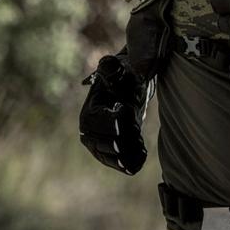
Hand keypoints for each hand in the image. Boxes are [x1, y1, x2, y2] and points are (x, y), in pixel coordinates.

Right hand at [79, 52, 151, 174]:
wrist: (129, 92)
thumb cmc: (123, 78)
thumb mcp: (119, 71)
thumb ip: (112, 69)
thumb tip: (108, 64)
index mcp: (88, 114)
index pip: (101, 125)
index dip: (117, 121)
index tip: (128, 110)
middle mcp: (88, 133)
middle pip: (108, 145)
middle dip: (125, 139)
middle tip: (137, 130)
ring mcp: (97, 146)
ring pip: (114, 158)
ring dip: (129, 153)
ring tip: (141, 144)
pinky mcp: (108, 155)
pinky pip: (119, 165)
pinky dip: (131, 162)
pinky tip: (141, 153)